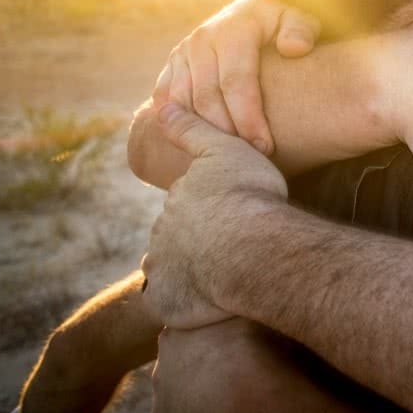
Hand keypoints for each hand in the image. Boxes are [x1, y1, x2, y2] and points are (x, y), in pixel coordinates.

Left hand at [141, 104, 288, 329]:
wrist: (253, 247)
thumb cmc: (247, 196)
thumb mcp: (223, 150)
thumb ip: (192, 129)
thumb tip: (158, 104)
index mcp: (175, 204)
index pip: (184, 208)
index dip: (208, 213)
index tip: (232, 217)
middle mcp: (160, 238)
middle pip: (177, 242)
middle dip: (197, 244)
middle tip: (233, 248)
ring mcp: (162, 273)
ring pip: (174, 274)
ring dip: (192, 274)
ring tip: (226, 277)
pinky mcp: (167, 305)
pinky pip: (172, 307)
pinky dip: (185, 306)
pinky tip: (212, 302)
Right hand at [151, 0, 320, 153]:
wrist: (260, 4)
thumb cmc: (286, 19)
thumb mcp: (301, 16)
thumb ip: (301, 30)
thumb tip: (294, 48)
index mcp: (232, 31)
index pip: (236, 83)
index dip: (249, 119)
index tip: (266, 147)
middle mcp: (202, 41)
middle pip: (206, 99)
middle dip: (227, 134)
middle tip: (250, 160)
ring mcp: (183, 53)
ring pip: (182, 104)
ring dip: (202, 133)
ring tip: (228, 157)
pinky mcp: (173, 64)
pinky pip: (166, 100)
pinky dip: (178, 124)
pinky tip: (201, 144)